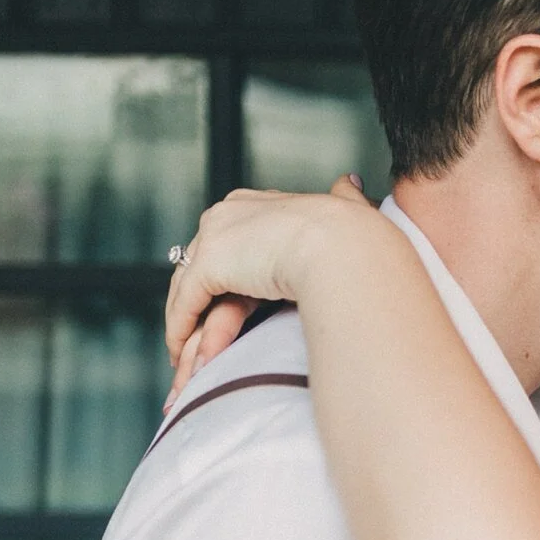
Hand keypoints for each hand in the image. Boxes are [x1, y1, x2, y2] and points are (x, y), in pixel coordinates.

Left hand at [163, 176, 381, 407]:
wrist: (345, 245)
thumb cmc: (358, 236)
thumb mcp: (348, 213)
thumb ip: (344, 200)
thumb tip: (351, 182)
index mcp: (260, 204)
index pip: (230, 244)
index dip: (226, 276)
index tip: (227, 306)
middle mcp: (228, 213)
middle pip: (201, 265)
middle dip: (196, 304)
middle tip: (193, 337)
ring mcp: (214, 237)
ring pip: (188, 287)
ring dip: (187, 324)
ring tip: (185, 357)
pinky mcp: (209, 265)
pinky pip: (186, 303)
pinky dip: (182, 330)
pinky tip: (182, 355)